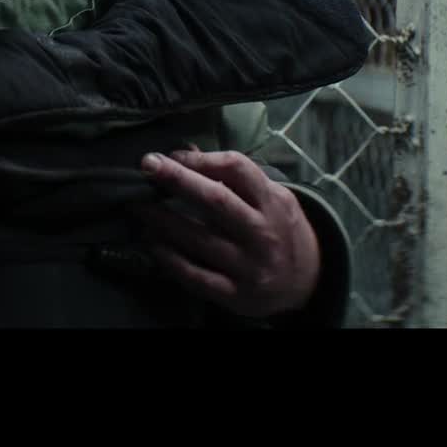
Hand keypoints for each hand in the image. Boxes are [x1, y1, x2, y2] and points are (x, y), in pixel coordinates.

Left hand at [133, 149, 320, 318]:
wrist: (309, 281)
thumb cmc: (280, 228)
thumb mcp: (270, 197)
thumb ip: (233, 177)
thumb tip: (186, 152)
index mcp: (273, 201)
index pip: (237, 169)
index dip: (202, 159)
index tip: (173, 155)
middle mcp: (262, 232)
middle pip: (216, 200)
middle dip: (178, 179)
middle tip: (146, 164)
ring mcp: (249, 266)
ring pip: (199, 239)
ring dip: (163, 220)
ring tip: (137, 206)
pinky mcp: (236, 294)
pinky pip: (196, 275)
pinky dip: (170, 259)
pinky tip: (153, 244)